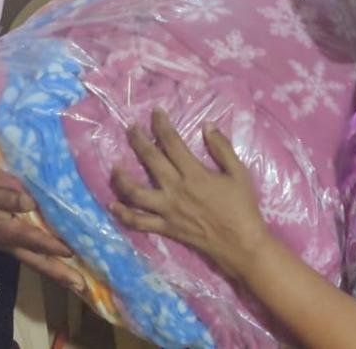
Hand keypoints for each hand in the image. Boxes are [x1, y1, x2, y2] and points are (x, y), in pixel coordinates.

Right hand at [0, 158, 83, 289]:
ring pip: (33, 259)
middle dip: (58, 273)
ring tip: (71, 278)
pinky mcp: (2, 236)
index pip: (35, 241)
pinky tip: (51, 255)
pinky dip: (42, 256)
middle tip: (80, 286)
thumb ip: (6, 197)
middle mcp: (6, 241)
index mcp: (4, 230)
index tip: (74, 253)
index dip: (54, 246)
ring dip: (52, 269)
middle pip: (37, 261)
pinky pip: (27, 251)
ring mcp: (3, 241)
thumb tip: (30, 202)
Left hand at [110, 108, 269, 280]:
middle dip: (137, 140)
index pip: (171, 143)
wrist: (241, 243)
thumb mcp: (239, 173)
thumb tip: (207, 125)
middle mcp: (176, 190)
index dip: (161, 125)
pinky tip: (113, 205)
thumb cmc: (242, 207)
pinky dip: (123, 214)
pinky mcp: (165, 228)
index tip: (155, 112)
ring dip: (121, 178)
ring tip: (115, 166)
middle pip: (150, 160)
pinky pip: (139, 222)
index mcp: (194, 174)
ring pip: (135, 193)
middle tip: (130, 128)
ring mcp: (167, 210)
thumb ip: (222, 148)